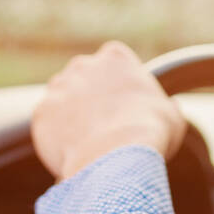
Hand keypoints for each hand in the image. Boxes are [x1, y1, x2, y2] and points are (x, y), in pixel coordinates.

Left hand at [32, 40, 186, 179]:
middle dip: (91, 95)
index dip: (118, 83)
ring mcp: (59, 87)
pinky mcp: (41, 113)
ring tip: (88, 142)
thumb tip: (171, 107)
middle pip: (83, 76)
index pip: (112, 61)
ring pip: (62, 99)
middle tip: (105, 124)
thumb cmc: (150, 133)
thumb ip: (167, 106)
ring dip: (71, 114)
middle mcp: (83, 64)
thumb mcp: (172, 115)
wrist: (116, 157)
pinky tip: (74, 152)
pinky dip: (57, 136)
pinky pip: (48, 123)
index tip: (124, 103)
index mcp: (115, 57)